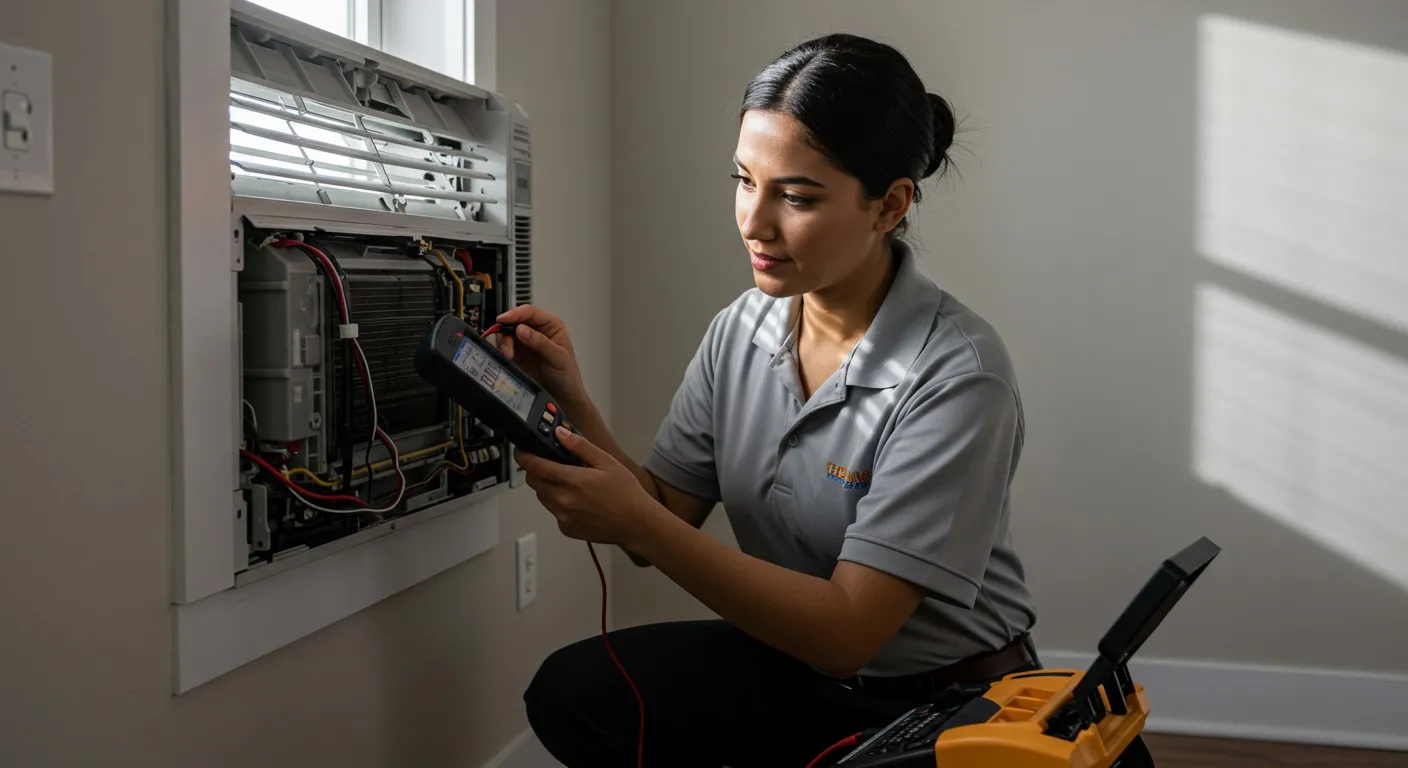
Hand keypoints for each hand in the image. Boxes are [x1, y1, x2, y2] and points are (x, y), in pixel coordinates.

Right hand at [493, 305, 587, 407]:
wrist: (562, 398)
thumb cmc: (568, 376)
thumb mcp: (558, 358)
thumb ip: (540, 342)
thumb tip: (521, 329)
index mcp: (551, 325)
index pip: (530, 312)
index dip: (515, 314)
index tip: (503, 320)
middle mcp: (537, 331)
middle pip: (515, 321)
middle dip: (507, 330)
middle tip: (507, 345)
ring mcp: (525, 343)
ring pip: (507, 333)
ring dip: (503, 342)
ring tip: (508, 355)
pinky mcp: (517, 355)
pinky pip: (504, 347)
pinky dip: (501, 350)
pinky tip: (506, 358)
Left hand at [516, 427, 658, 546]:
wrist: (636, 524)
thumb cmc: (625, 492)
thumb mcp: (607, 462)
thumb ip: (580, 446)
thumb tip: (559, 433)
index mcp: (571, 480)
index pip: (535, 466)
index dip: (524, 456)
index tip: (521, 451)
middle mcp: (562, 500)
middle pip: (534, 482)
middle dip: (536, 470)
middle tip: (550, 464)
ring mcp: (563, 517)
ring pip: (543, 497)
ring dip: (547, 487)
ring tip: (568, 482)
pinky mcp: (566, 529)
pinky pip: (554, 512)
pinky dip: (558, 503)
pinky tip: (577, 501)